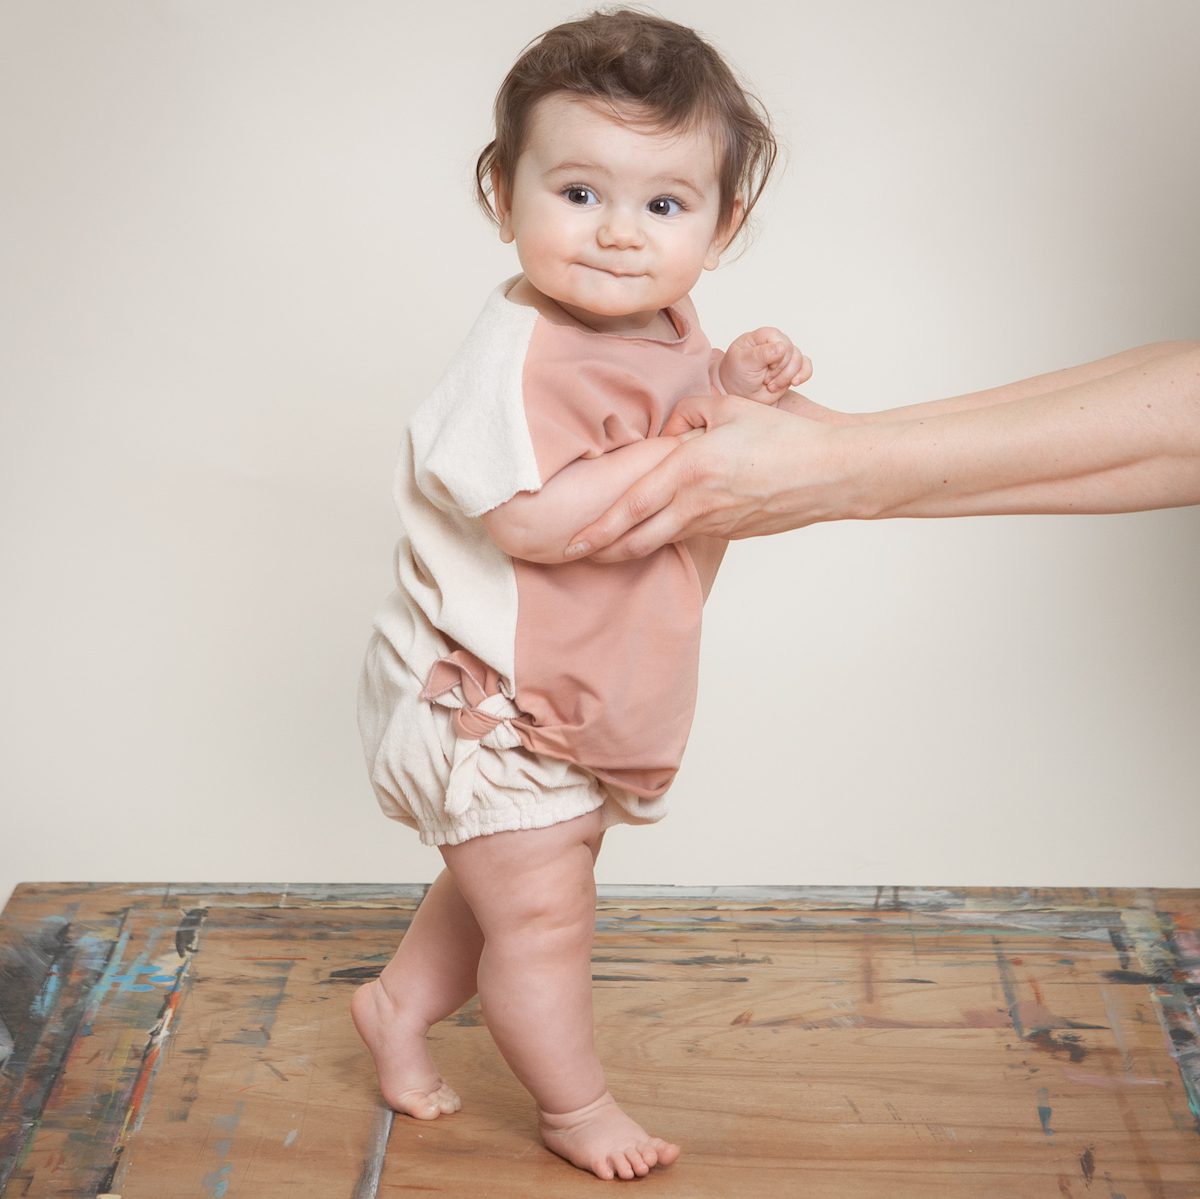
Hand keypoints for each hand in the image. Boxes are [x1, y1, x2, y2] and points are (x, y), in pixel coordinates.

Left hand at [563, 393, 842, 561]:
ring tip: (604, 550)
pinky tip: (656, 533)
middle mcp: (698, 504)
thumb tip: (668, 432)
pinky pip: (690, 535)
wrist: (831, 473)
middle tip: (573, 556)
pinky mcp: (733, 532)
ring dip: (630, 548)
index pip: (632, 506)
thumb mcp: (730, 406)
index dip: (599, 528)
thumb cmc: (783, 437)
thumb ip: (688, 413)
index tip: (572, 541)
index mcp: (691, 470)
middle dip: (602, 551)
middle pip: (638, 539)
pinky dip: (666, 536)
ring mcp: (716, 524)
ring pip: (661, 541)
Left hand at [718, 327, 812, 404]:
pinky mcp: (792, 368)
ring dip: (786, 377)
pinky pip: (806, 366)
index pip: (778, 338)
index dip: (776, 355)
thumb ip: (761, 353)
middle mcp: (775, 343)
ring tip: (771, 386)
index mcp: (761, 336)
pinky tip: (794, 383)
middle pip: (790, 350)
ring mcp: (784, 356)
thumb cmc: (736, 376)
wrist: (739, 395)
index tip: (764, 367)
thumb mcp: (743, 363)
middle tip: (764, 379)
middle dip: (779, 369)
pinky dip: (803, 375)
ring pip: (799, 360)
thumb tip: (782, 347)